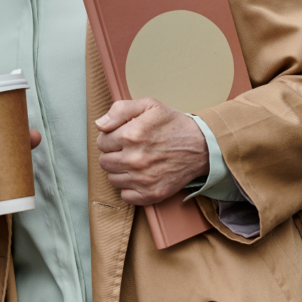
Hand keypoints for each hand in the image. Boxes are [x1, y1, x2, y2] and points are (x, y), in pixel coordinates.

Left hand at [95, 98, 209, 204]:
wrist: (202, 146)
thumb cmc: (173, 124)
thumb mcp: (148, 105)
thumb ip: (119, 110)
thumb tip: (99, 124)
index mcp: (131, 135)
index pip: (101, 142)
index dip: (110, 138)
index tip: (122, 137)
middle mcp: (135, 159)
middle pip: (104, 162)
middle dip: (112, 154)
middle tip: (128, 149)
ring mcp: (144, 179)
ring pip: (112, 179)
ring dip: (120, 171)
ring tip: (134, 162)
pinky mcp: (152, 194)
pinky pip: (126, 196)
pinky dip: (129, 188)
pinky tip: (139, 176)